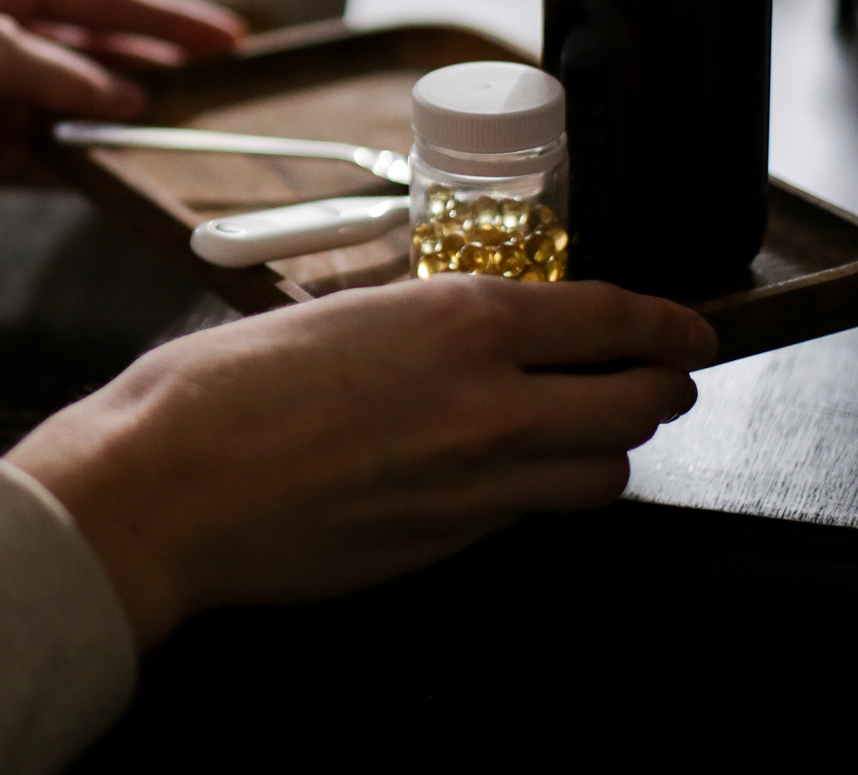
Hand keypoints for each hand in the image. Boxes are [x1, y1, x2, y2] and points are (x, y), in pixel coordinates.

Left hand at [0, 0, 244, 198]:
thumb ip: (65, 74)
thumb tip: (126, 101)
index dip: (168, 19)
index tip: (228, 36)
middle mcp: (0, 31)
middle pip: (98, 52)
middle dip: (155, 71)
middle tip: (220, 90)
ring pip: (78, 107)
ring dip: (123, 121)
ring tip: (183, 135)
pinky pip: (46, 156)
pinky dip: (81, 164)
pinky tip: (122, 171)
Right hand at [7, 274, 717, 646]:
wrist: (168, 490)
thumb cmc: (220, 390)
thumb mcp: (334, 313)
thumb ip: (419, 323)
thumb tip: (466, 332)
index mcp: (462, 321)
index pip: (611, 319)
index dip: (666, 322)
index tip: (689, 326)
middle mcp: (493, 403)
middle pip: (637, 403)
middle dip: (660, 386)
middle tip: (659, 377)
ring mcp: (478, 486)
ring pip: (603, 473)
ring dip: (610, 447)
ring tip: (590, 431)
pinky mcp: (450, 545)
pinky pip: (530, 514)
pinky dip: (538, 489)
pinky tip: (503, 473)